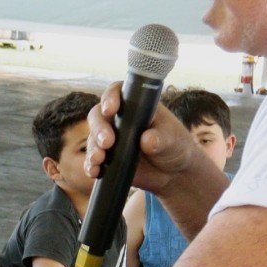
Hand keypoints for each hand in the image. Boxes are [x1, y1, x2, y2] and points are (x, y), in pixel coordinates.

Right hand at [82, 83, 202, 197]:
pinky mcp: (107, 159)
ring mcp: (111, 139)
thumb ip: (161, 138)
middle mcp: (119, 120)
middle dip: (99, 128)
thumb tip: (147, 140)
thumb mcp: (173, 140)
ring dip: (93, 149)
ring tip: (99, 160)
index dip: (110, 98)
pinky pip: (93, 160)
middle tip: (107, 142)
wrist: (174, 173)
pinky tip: (95, 172)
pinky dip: (91, 166)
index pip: (117, 93)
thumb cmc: (175, 146)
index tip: (111, 109)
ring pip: (93, 139)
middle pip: (98, 116)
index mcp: (135, 105)